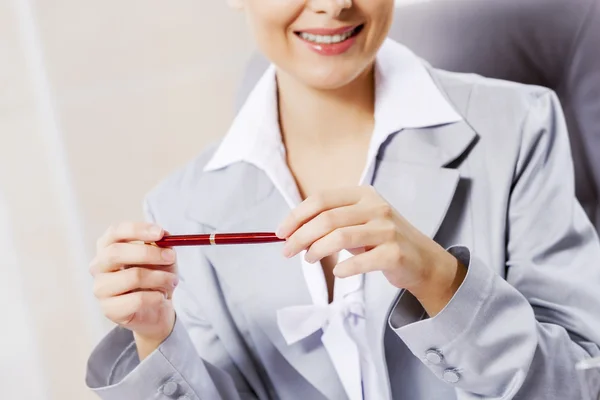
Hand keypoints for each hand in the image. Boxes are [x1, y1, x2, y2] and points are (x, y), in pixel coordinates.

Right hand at [89, 222, 177, 358]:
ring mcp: (100, 288)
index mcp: (108, 247)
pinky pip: (137, 299)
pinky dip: (156, 296)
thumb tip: (165, 236)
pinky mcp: (109, 309)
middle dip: (149, 253)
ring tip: (172, 281)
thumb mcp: (163, 257)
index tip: (160, 233)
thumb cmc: (156, 277)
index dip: (137, 230)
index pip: (115, 232)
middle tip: (171, 257)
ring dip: (159, 278)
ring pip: (132, 277)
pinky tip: (161, 297)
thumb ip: (162, 245)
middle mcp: (99, 266)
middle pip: (116, 253)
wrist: (156, 309)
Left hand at [277, 186, 465, 315]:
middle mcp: (376, 207)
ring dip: (317, 250)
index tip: (280, 232)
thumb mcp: (359, 222)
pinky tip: (338, 272)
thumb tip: (293, 232)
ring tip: (309, 259)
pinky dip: (344, 268)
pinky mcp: (395, 252)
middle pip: (327, 218)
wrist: (423, 261)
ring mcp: (387, 229)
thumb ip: (331, 222)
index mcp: (363, 194)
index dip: (296, 215)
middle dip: (300, 235)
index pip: (321, 199)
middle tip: (288, 251)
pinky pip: (361, 261)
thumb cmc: (383, 240)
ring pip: (340, 236)